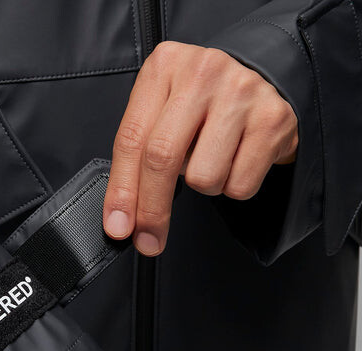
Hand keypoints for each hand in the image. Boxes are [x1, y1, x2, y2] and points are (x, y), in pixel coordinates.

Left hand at [103, 41, 298, 255]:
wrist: (267, 76)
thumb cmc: (203, 102)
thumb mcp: (164, 110)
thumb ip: (139, 153)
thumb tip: (122, 217)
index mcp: (164, 67)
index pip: (131, 140)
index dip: (122, 191)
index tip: (118, 227)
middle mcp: (203, 72)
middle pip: (162, 159)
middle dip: (151, 210)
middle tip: (148, 240)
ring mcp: (242, 93)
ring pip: (204, 178)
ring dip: (203, 186)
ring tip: (211, 159)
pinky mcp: (274, 119)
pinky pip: (239, 185)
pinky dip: (233, 186)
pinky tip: (237, 159)